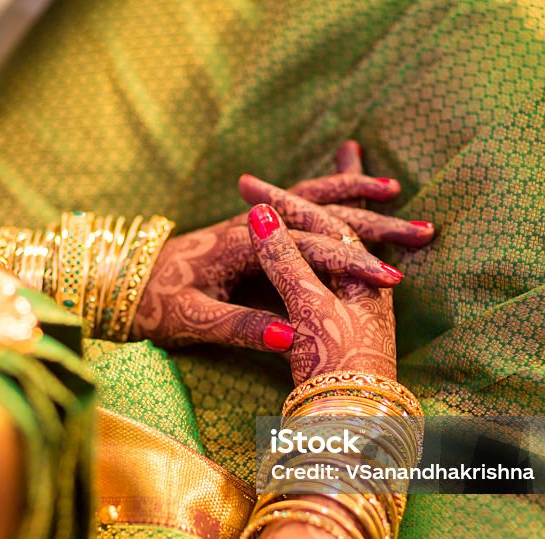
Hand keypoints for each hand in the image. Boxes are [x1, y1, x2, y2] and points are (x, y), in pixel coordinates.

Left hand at [131, 143, 430, 352]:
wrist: (122, 284)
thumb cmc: (154, 305)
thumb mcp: (194, 322)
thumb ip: (241, 328)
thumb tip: (290, 338)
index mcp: (240, 244)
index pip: (310, 249)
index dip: (352, 264)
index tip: (391, 281)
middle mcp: (250, 225)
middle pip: (322, 213)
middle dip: (373, 223)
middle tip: (422, 230)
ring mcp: (251, 224)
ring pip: (312, 199)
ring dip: (354, 196)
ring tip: (396, 194)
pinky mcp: (251, 231)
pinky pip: (299, 205)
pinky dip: (330, 198)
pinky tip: (351, 200)